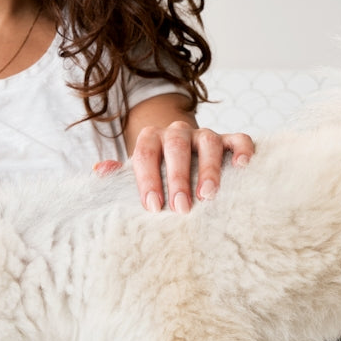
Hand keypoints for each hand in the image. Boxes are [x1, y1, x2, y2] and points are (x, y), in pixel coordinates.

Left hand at [127, 121, 253, 212]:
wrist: (182, 153)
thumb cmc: (158, 171)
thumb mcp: (137, 171)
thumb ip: (119, 172)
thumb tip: (99, 170)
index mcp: (151, 138)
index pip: (146, 154)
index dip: (148, 180)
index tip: (153, 207)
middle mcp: (177, 132)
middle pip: (176, 148)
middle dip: (178, 178)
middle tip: (181, 208)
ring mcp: (204, 135)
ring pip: (208, 143)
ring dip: (208, 169)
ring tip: (208, 195)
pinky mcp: (229, 140)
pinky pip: (239, 139)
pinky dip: (242, 149)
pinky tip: (242, 166)